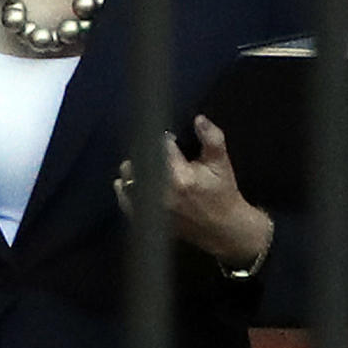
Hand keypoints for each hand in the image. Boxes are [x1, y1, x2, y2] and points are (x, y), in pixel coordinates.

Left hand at [113, 114, 272, 268]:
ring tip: (147, 163)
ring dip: (134, 167)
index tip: (168, 137)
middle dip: (146, 150)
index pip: (160, 146)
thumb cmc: (221, 193)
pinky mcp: (147, 219)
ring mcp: (151, 207)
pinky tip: (130, 179)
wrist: (222, 229)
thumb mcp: (221, 163)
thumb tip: (198, 119)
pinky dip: (125, 188)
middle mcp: (161, 192)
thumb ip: (212, 138)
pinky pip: (125, 200)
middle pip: (140, 161)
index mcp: (180, 177)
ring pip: (129, 178)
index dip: (163, 137)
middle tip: (156, 149)